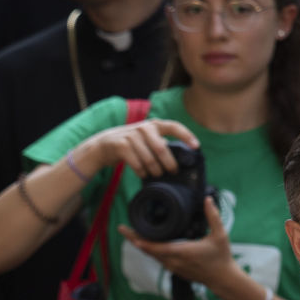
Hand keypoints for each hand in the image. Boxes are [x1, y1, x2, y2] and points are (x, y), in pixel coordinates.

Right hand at [82, 117, 197, 177]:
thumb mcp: (146, 138)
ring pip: (149, 159)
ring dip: (154, 170)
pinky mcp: (122, 146)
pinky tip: (143, 174)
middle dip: (169, 163)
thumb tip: (178, 156)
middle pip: (162, 149)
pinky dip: (141, 172)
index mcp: (153, 124)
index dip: (186, 136)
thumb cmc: (130, 144)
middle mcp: (144, 128)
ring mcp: (132, 136)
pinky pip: (137, 164)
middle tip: (172, 172)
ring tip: (156, 175)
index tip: (196, 146)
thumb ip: (160, 142)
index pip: (174, 126)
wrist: (103, 145)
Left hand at [117, 195, 235, 286]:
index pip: (156, 247)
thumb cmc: (222, 257)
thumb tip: (207, 200)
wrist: (223, 279)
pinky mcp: (175, 270)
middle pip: (148, 250)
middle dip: (134, 240)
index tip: (129, 233)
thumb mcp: (220, 235)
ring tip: (131, 234)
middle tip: (122, 229)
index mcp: (181, 252)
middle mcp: (174, 261)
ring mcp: (173, 267)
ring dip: (142, 245)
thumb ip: (213, 216)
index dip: (141, 241)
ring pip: (153, 255)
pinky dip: (151, 250)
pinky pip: (159, 259)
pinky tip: (147, 243)